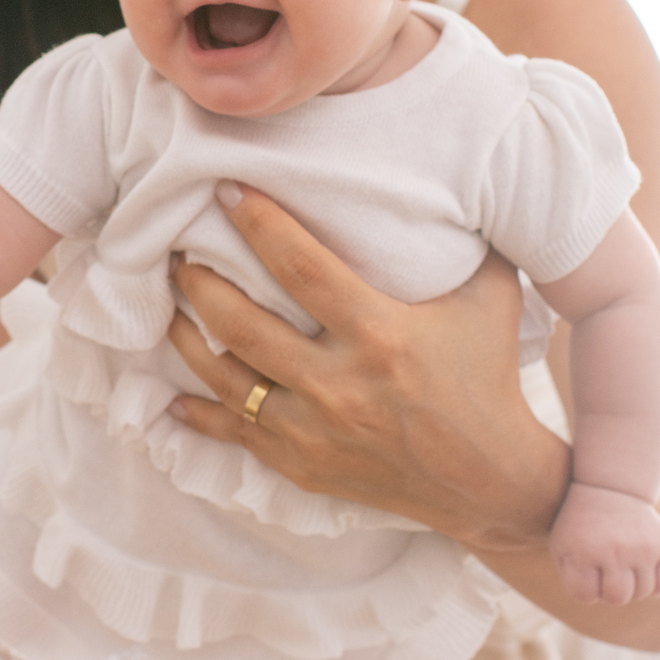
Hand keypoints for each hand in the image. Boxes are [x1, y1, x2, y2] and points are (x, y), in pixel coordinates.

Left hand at [167, 185, 571, 551]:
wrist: (490, 481)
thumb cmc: (488, 374)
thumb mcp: (489, 298)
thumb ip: (468, 240)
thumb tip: (453, 177)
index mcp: (381, 336)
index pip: (302, 270)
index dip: (259, 226)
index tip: (224, 192)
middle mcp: (340, 387)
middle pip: (244, 325)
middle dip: (201, 283)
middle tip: (177, 250)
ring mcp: (316, 432)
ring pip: (227, 381)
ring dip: (188, 339)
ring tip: (170, 305)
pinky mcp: (304, 467)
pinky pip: (236, 436)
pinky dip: (198, 414)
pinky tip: (172, 393)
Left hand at [549, 481, 659, 603]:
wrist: (611, 489)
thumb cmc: (582, 524)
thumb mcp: (562, 545)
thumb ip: (571, 577)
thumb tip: (597, 600)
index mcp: (583, 549)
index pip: (585, 595)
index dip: (584, 588)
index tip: (585, 571)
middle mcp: (615, 549)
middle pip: (618, 598)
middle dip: (609, 590)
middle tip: (606, 571)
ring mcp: (642, 548)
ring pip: (643, 592)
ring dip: (632, 585)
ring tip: (623, 567)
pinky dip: (655, 583)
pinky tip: (643, 570)